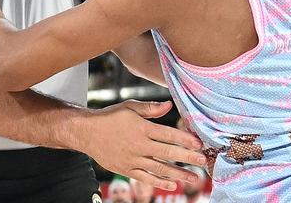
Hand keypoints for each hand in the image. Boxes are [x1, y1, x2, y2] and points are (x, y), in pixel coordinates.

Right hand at [79, 100, 206, 189]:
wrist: (86, 132)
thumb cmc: (110, 117)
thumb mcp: (129, 107)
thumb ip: (150, 108)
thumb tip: (169, 105)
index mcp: (141, 128)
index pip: (168, 134)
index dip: (185, 139)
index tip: (199, 143)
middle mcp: (139, 145)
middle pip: (167, 153)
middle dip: (187, 158)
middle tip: (203, 161)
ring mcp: (132, 159)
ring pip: (159, 168)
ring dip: (179, 174)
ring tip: (194, 178)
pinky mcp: (126, 169)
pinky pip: (146, 178)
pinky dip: (159, 182)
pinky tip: (172, 184)